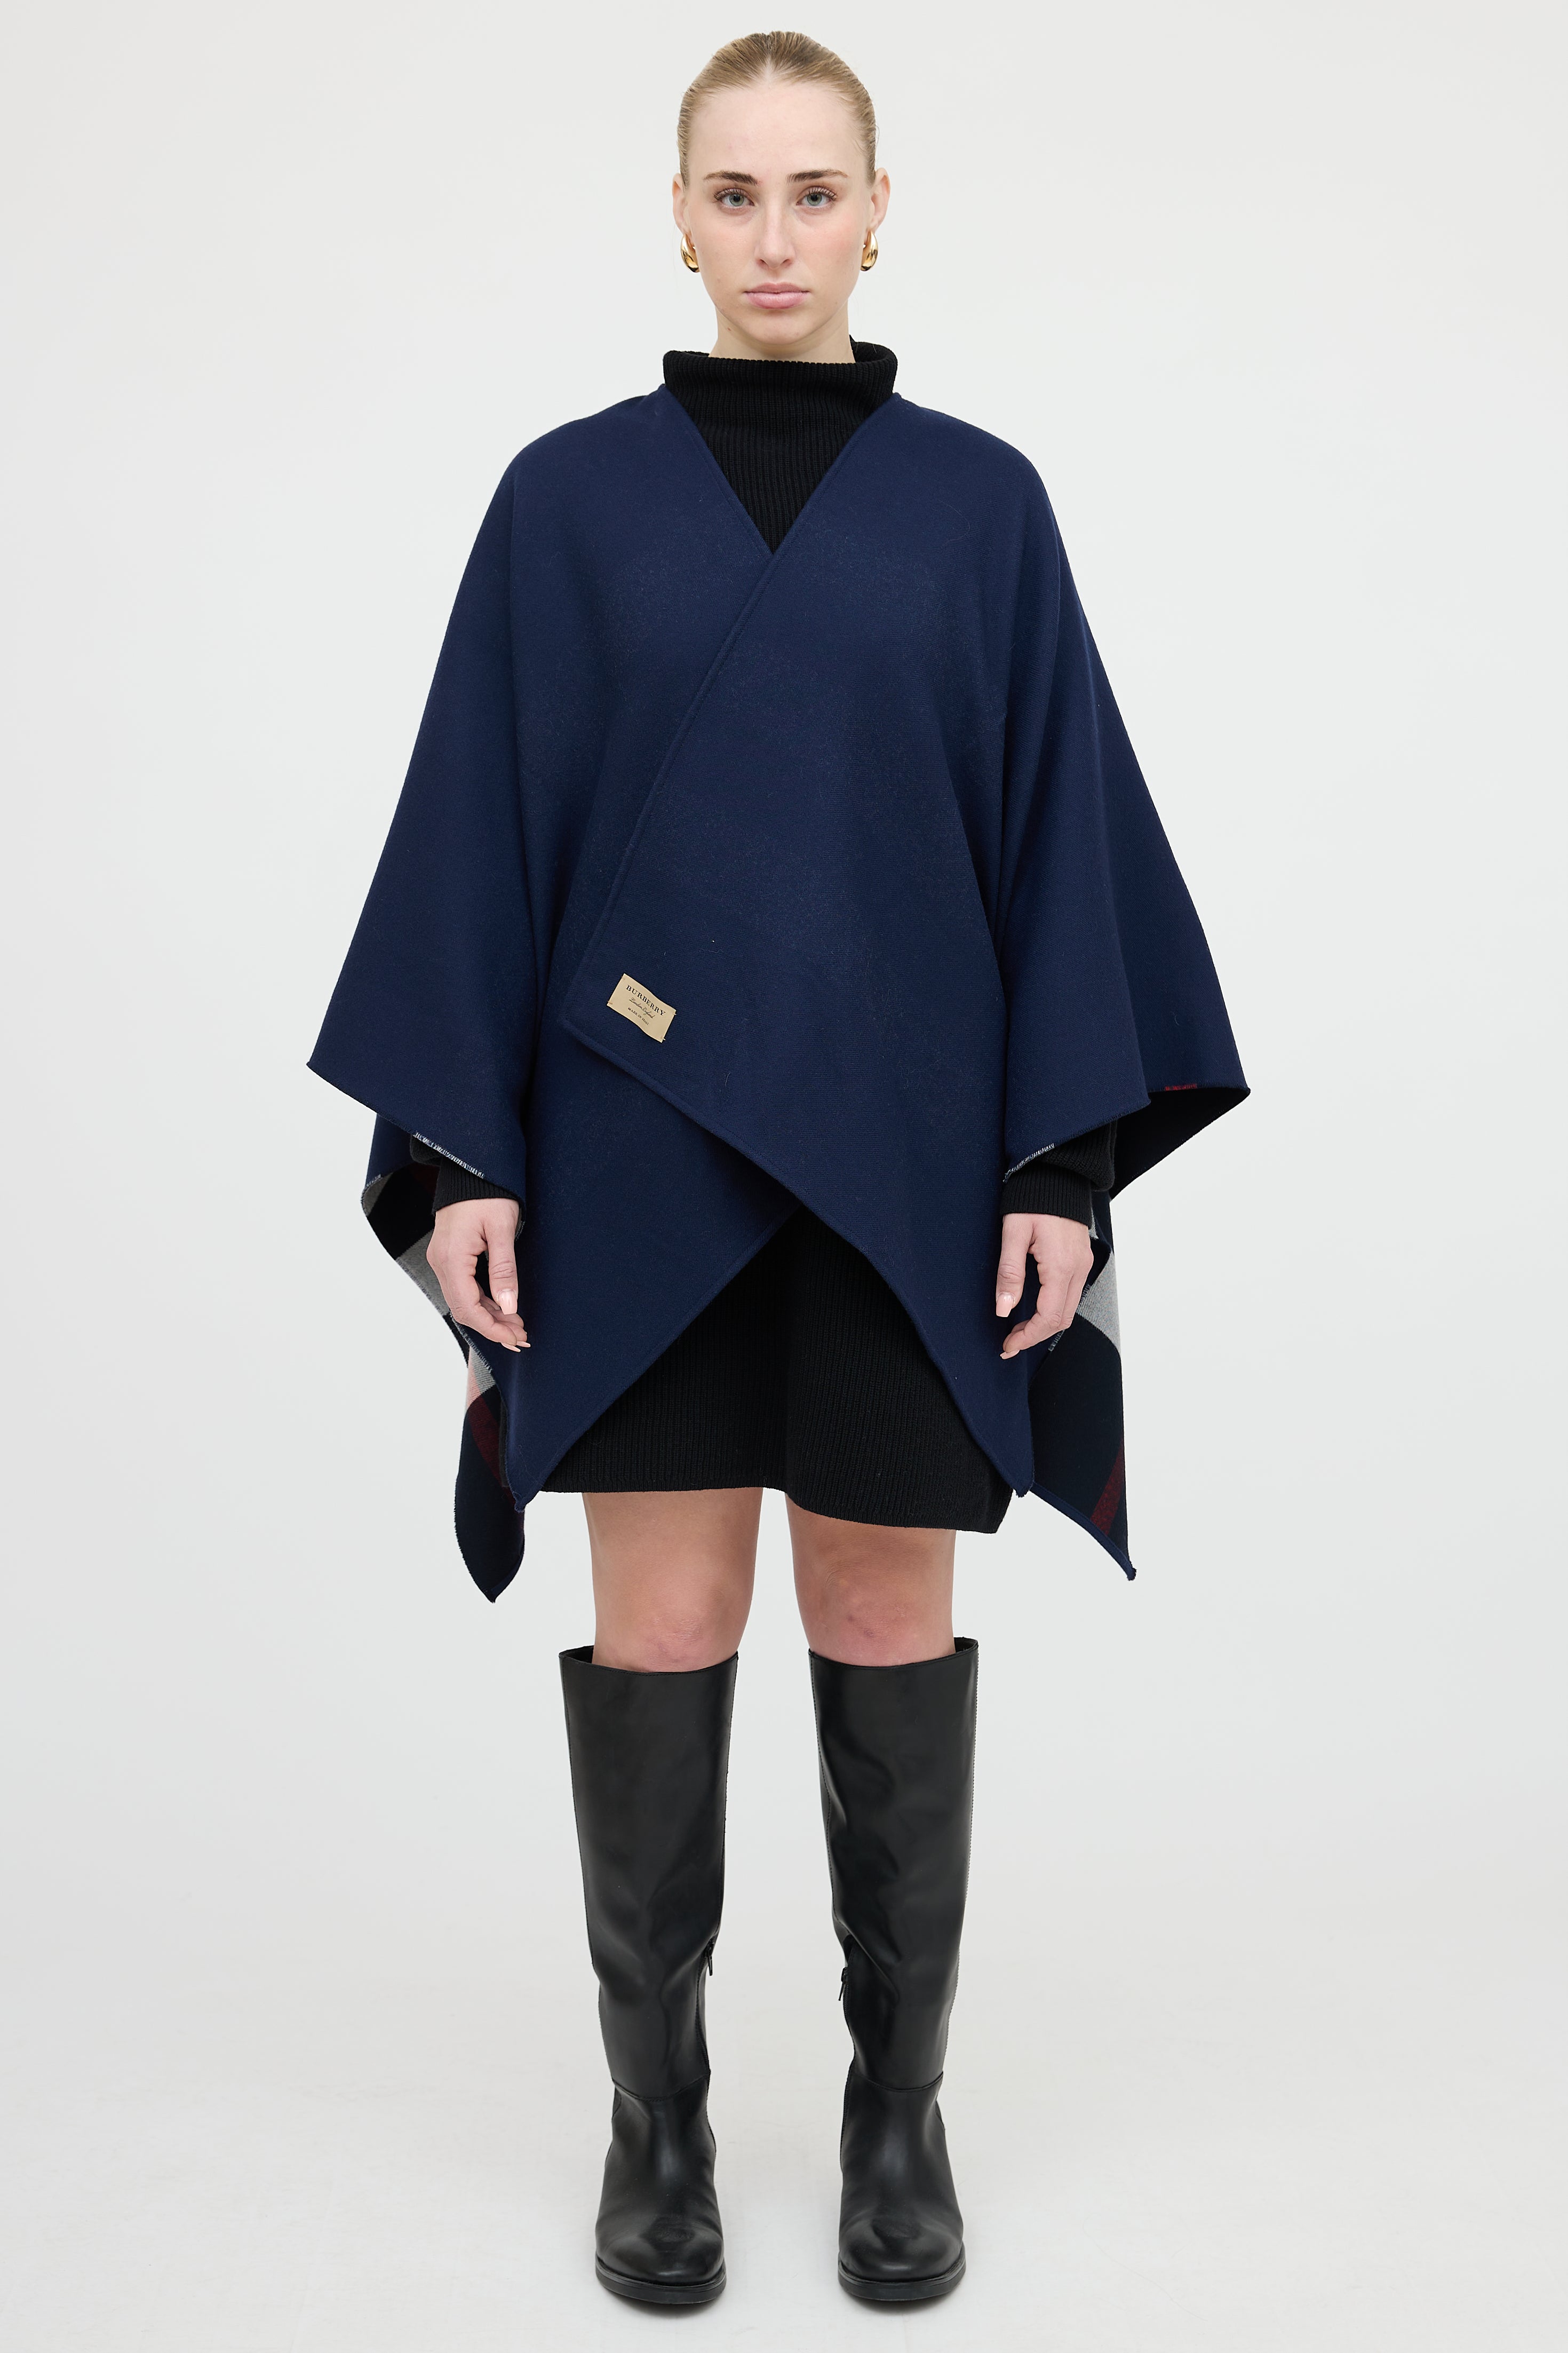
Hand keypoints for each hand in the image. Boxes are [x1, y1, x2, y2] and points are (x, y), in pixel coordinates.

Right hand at [426, 1198, 528, 1351]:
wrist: (472, 1166)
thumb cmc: (489, 1193)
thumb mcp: (502, 1230)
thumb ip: (504, 1270)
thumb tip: (509, 1307)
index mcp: (451, 1257)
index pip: (467, 1307)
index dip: (491, 1328)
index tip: (515, 1338)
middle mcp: (440, 1261)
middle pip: (463, 1307)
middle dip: (492, 1325)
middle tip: (521, 1336)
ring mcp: (442, 1258)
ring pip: (462, 1299)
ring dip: (488, 1315)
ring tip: (516, 1325)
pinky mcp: (448, 1254)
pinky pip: (463, 1286)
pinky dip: (482, 1300)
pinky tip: (502, 1307)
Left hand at [995, 1211, 1092, 1359]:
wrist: (1056, 1175)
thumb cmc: (1031, 1200)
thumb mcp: (1013, 1233)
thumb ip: (1009, 1273)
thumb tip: (1003, 1310)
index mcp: (1061, 1266)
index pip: (1048, 1317)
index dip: (1028, 1337)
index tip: (1008, 1345)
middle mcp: (1078, 1269)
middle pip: (1061, 1319)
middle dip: (1036, 1335)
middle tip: (1010, 1342)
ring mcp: (1083, 1264)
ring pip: (1069, 1309)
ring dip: (1045, 1324)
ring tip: (1019, 1329)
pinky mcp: (1082, 1259)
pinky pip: (1072, 1294)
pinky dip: (1054, 1309)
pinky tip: (1035, 1309)